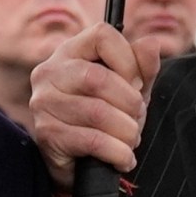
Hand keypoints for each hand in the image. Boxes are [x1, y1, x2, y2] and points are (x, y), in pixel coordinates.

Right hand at [29, 24, 159, 189]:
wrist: (79, 160)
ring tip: (131, 139)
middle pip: (97, 78)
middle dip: (129, 102)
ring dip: (126, 131)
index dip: (128, 59)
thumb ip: (142, 66)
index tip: (137, 84)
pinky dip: (117, 152)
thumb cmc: (104, 116)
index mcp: (70, 51)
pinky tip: (124, 158)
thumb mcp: (129, 87)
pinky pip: (92, 140)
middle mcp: (50, 72)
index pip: (102, 36)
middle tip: (136, 117)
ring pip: (97, 112)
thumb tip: (152, 43)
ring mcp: (44, 103)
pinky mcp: (46, 134)